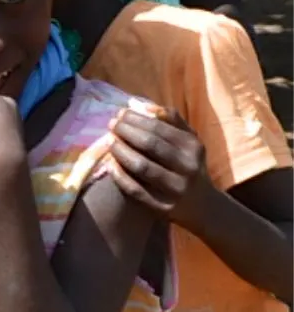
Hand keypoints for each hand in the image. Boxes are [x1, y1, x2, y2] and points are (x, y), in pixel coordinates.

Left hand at [107, 107, 211, 232]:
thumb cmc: (189, 164)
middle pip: (150, 145)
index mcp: (193, 146)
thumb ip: (170, 119)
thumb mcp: (189, 140)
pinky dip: (120, 176)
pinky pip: (135, 190)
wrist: (203, 205)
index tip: (119, 114)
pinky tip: (110, 165)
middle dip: (126, 132)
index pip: (159, 128)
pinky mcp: (163, 207)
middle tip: (111, 125)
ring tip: (109, 142)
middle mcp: (188, 167)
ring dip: (120, 151)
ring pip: (142, 167)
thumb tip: (140, 104)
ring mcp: (176, 188)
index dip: (136, 119)